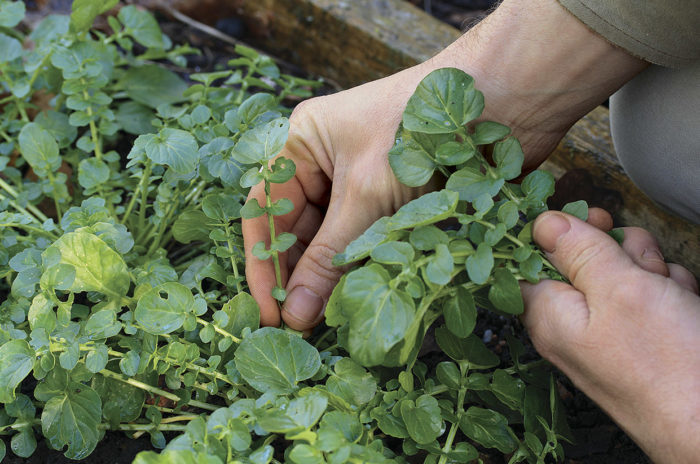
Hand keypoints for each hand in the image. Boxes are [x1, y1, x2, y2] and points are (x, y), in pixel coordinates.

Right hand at [243, 0, 646, 329]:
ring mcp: (362, 183)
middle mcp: (326, 163)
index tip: (269, 311)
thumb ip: (330, 257)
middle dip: (300, 276)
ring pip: (335, 240)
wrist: (501, 101)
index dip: (265, 264)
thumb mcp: (365, 195)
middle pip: (299, 229)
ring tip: (330, 320)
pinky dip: (364, 269)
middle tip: (301, 326)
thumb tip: (297, 314)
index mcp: (304, 144)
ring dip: (333, 277)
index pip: (267, 210)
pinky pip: (368, 242)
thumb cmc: (421, 129)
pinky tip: (361, 298)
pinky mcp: (395, 201)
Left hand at [521, 211, 699, 463]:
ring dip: (650, 272)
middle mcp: (572, 323)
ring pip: (622, 272)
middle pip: (581, 260)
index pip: (528, 257)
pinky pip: (649, 295)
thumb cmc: (668, 364)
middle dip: (617, 252)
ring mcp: (609, 331)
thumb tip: (542, 222)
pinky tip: (683, 307)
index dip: (556, 232)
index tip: (589, 218)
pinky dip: (669, 292)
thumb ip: (578, 250)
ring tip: (669, 295)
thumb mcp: (619, 289)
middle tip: (640, 268)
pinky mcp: (641, 337)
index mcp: (548, 313)